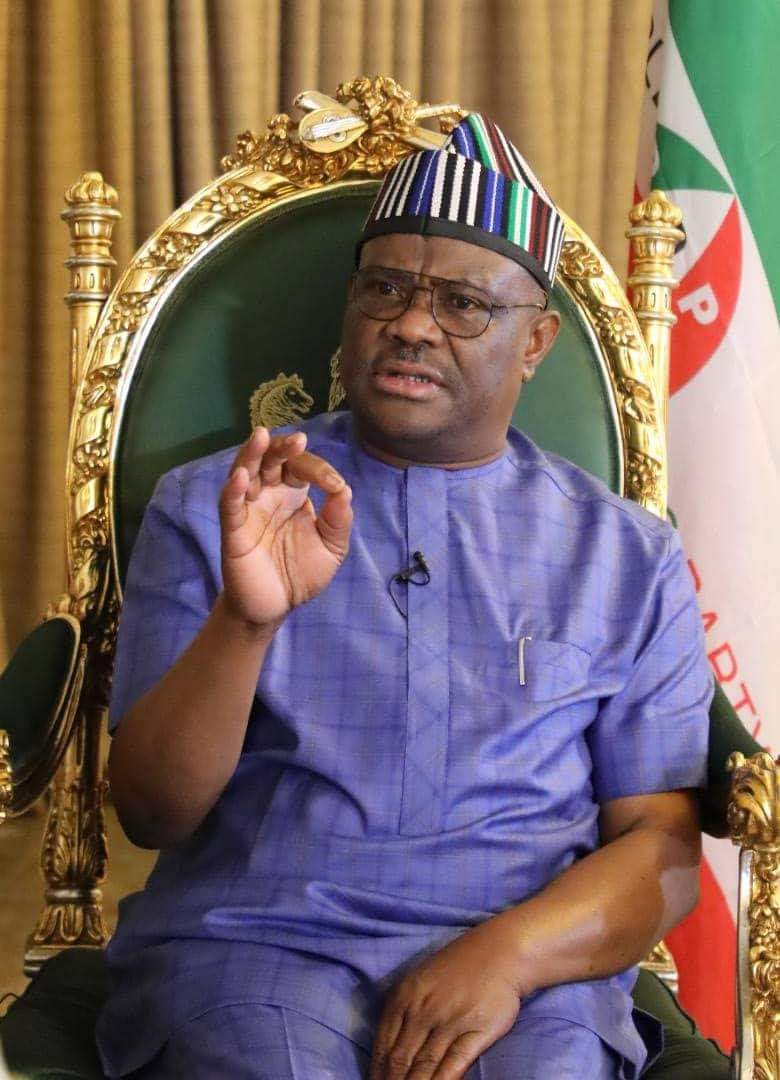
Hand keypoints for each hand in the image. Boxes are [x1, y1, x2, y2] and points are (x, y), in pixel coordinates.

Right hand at [219, 427, 352, 628]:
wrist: (277, 606)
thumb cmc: (302, 573)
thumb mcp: (332, 548)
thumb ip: (338, 520)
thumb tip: (344, 489)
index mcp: (294, 495)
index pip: (301, 468)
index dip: (318, 469)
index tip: (335, 486)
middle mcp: (269, 495)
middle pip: (270, 460)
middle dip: (282, 448)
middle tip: (298, 441)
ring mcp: (249, 510)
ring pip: (245, 473)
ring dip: (251, 455)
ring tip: (261, 437)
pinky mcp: (233, 530)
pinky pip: (230, 505)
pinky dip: (233, 489)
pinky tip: (241, 477)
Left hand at [370, 915, 523, 1078]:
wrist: (501, 951)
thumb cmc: (460, 965)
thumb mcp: (421, 980)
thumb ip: (404, 1009)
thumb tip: (388, 1045)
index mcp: (405, 997)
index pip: (383, 1044)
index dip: (377, 1071)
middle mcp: (423, 1010)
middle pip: (400, 1059)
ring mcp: (449, 1023)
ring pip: (424, 1066)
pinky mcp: (475, 1033)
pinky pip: (453, 1064)